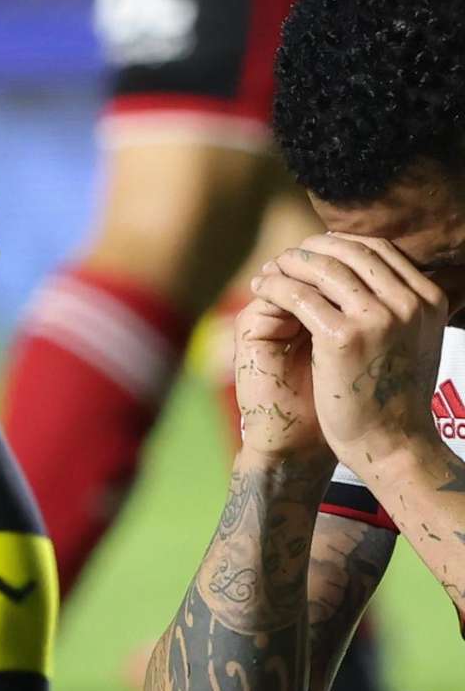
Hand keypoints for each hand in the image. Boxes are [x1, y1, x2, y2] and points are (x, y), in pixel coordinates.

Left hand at [251, 234, 445, 469]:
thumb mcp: (414, 341)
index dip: (342, 244)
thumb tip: (374, 279)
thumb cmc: (394, 398)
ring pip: (323, 269)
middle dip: (312, 250)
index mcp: (429, 299)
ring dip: (289, 264)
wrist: (392, 445)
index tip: (316, 250)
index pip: (381, 250)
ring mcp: (378, 318)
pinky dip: (275, 287)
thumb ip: (400, 308)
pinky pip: (299, 296)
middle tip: (286, 257)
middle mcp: (409, 303)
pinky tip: (260, 289)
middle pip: (351, 252)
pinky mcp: (343, 337)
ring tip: (269, 271)